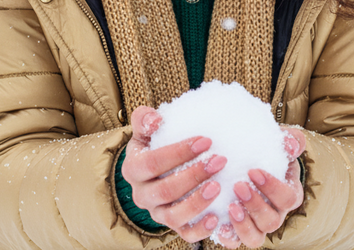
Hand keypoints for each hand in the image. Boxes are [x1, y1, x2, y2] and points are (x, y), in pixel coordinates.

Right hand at [122, 105, 227, 241]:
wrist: (158, 170)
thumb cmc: (156, 146)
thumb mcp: (146, 131)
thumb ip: (145, 120)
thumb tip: (155, 119)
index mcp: (133, 170)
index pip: (152, 163)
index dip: (178, 152)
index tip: (206, 140)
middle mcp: (142, 195)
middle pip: (164, 190)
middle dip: (193, 176)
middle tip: (219, 161)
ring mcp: (157, 213)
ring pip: (173, 216)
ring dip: (197, 202)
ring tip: (219, 186)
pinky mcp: (174, 226)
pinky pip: (185, 234)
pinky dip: (201, 229)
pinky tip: (217, 217)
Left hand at [214, 126, 306, 248]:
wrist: (246, 163)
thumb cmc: (266, 153)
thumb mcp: (278, 144)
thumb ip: (290, 140)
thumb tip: (291, 144)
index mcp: (288, 195)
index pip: (288, 198)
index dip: (273, 188)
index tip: (253, 171)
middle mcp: (274, 215)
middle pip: (271, 221)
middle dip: (255, 205)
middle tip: (238, 186)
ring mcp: (256, 226)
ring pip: (255, 238)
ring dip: (243, 225)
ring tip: (230, 206)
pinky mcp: (236, 232)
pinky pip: (234, 242)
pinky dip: (227, 236)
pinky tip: (217, 223)